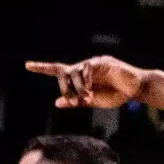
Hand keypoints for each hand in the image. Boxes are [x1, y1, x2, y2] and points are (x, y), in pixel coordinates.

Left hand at [25, 56, 146, 108]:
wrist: (136, 90)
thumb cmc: (116, 95)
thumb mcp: (94, 102)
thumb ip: (77, 101)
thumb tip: (57, 102)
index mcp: (80, 78)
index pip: (58, 70)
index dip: (42, 68)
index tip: (27, 65)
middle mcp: (84, 68)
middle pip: (63, 72)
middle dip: (65, 87)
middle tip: (73, 101)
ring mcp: (92, 64)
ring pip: (74, 71)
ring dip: (76, 87)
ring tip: (87, 98)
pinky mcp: (102, 61)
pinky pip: (86, 68)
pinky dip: (84, 80)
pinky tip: (90, 90)